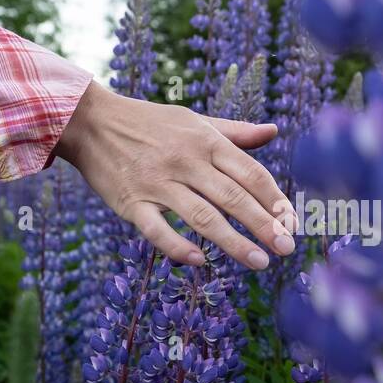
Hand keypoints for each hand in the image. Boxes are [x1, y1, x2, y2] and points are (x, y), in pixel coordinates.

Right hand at [54, 81, 296, 267]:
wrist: (90, 121)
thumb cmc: (149, 123)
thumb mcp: (194, 120)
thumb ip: (234, 132)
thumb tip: (273, 131)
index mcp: (205, 141)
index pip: (251, 173)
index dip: (275, 200)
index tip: (292, 223)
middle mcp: (185, 161)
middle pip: (233, 197)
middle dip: (264, 225)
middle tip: (287, 249)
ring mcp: (157, 183)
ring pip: (202, 217)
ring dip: (233, 242)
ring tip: (259, 262)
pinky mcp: (130, 202)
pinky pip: (157, 229)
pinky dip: (178, 246)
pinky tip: (201, 261)